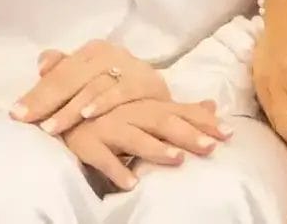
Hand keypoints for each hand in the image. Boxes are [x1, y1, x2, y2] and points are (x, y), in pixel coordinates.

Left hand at [15, 40, 169, 133]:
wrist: (165, 107)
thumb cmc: (120, 95)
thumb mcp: (91, 82)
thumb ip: (65, 72)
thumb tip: (41, 64)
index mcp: (91, 51)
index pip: (57, 71)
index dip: (36, 92)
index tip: (16, 114)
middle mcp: (108, 53)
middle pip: (70, 76)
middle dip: (46, 100)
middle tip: (28, 121)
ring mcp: (129, 65)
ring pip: (92, 85)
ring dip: (70, 108)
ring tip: (51, 128)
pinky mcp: (147, 82)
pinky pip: (121, 91)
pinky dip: (103, 102)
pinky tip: (87, 115)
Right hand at [62, 97, 226, 190]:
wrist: (58, 110)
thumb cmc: (106, 111)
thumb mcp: (143, 107)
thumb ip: (176, 108)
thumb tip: (213, 104)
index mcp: (142, 104)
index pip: (177, 110)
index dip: (202, 120)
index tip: (228, 133)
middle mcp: (127, 112)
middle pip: (160, 121)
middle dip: (187, 133)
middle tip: (211, 146)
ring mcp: (106, 126)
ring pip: (133, 136)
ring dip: (155, 148)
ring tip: (177, 160)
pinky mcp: (86, 143)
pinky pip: (101, 157)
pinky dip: (115, 169)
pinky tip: (132, 183)